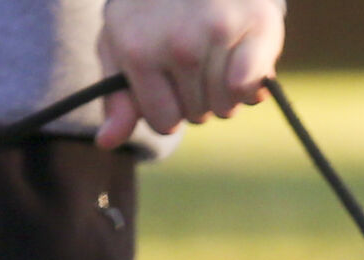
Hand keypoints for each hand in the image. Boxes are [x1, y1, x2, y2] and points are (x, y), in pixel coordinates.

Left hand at [94, 0, 284, 148]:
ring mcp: (219, 31)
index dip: (169, 108)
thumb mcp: (120, 45)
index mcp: (139, 50)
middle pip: (197, 115)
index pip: (164, 123)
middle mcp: (179, 42)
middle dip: (196, 97)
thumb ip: (116, 97)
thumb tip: (106, 142)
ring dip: (223, 91)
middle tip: (195, 59)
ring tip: (216, 55)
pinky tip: (242, 59)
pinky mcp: (257, 24)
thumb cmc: (150, 8)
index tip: (169, 82)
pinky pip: (253, 88)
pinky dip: (251, 84)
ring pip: (226, 105)